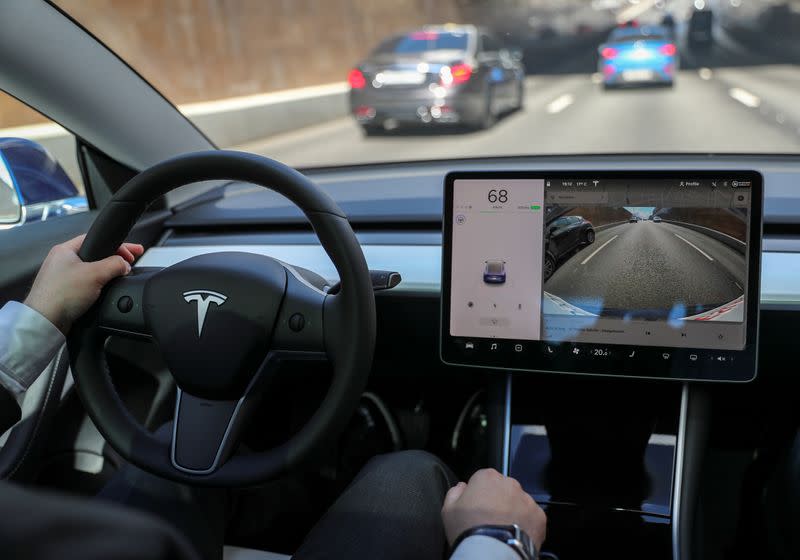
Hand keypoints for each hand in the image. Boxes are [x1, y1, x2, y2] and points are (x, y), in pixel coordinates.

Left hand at [24, 234, 143, 333]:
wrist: (46, 321)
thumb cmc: (61, 295)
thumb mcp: (95, 274)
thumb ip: (115, 265)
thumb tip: (125, 264)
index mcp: (65, 250)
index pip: (97, 240)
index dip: (118, 245)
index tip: (133, 252)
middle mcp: (61, 261)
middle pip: (96, 254)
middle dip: (115, 258)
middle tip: (130, 263)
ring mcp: (62, 277)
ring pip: (92, 270)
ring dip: (107, 272)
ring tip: (120, 276)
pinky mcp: (64, 292)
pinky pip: (87, 283)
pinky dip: (99, 284)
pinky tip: (106, 290)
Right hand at [442, 468, 545, 552]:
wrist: (491, 552)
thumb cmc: (469, 529)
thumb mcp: (448, 510)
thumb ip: (454, 493)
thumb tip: (461, 487)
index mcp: (487, 477)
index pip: (483, 479)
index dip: (479, 494)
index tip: (477, 508)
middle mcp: (509, 483)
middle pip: (503, 489)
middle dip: (498, 501)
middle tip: (490, 520)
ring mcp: (526, 499)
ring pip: (519, 502)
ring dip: (513, 512)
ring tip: (503, 530)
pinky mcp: (539, 516)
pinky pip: (532, 517)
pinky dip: (526, 525)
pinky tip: (514, 535)